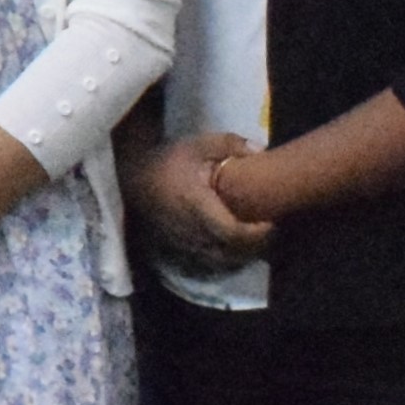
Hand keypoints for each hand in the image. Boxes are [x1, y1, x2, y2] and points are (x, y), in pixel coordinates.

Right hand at [131, 133, 271, 269]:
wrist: (132, 176)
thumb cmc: (167, 160)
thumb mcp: (198, 145)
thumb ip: (230, 145)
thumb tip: (261, 149)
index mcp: (198, 206)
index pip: (232, 231)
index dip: (255, 233)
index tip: (271, 222)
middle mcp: (191, 230)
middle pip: (230, 251)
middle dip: (254, 246)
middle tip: (270, 232)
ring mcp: (183, 241)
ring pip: (219, 259)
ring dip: (240, 254)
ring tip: (255, 241)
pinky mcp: (177, 246)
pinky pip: (206, 260)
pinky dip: (224, 257)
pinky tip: (233, 247)